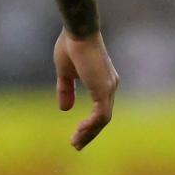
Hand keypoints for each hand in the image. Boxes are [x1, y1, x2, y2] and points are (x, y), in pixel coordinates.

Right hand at [54, 28, 118, 150]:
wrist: (78, 29)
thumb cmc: (71, 44)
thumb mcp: (65, 72)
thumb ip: (66, 90)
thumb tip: (65, 109)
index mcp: (102, 80)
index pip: (100, 108)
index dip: (90, 124)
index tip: (77, 134)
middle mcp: (110, 85)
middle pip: (103, 117)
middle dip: (90, 133)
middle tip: (77, 145)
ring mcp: (109, 87)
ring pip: (103, 120)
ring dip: (89, 133)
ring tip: (75, 143)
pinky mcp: (103, 89)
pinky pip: (100, 116)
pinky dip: (90, 126)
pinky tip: (79, 132)